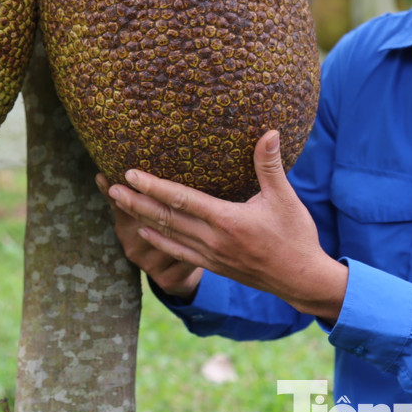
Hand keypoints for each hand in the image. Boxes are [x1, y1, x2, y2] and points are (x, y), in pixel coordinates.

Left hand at [106, 130, 348, 320]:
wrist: (301, 280)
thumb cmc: (295, 236)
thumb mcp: (285, 197)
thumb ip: (270, 165)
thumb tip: (269, 131)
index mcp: (227, 221)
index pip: (182, 200)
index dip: (154, 186)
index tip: (130, 173)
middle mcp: (213, 240)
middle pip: (165, 218)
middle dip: (135, 202)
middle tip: (110, 186)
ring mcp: (211, 255)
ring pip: (166, 235)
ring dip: (139, 218)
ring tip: (117, 203)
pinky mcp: (213, 265)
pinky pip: (178, 252)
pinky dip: (157, 240)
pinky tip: (143, 232)